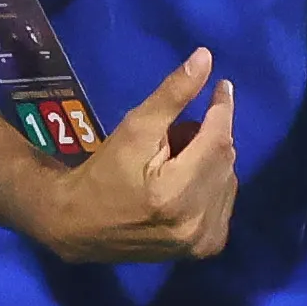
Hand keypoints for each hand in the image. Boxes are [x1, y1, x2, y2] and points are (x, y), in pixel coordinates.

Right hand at [29, 50, 237, 262]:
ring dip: (209, 160)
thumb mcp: (134, 128)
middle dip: (207, 136)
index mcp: (175, 194)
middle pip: (224, 159)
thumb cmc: (104, 172)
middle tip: (178, 131)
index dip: (222, 109)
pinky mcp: (205, 247)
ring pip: (227, 178)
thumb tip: (206, 58)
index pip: (217, 140)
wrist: (78, 226)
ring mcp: (202, 240)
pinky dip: (211, 183)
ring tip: (175, 159)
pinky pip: (224, 200)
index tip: (222, 86)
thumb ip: (172, 95)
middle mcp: (195, 223)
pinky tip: (185, 181)